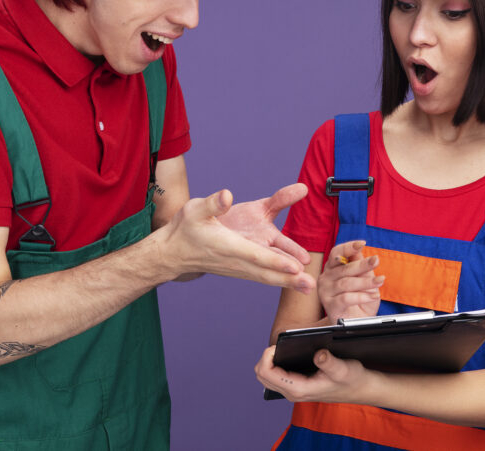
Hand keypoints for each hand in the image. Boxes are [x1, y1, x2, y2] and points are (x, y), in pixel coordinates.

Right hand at [160, 189, 315, 292]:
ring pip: (267, 275)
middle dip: (288, 278)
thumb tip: (227, 196)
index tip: (295, 266)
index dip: (276, 261)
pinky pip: (264, 274)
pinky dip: (280, 278)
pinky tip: (296, 282)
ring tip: (310, 288)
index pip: (255, 255)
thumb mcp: (195, 210)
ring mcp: (240, 265)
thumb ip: (213, 204)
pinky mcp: (242, 266)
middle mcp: (237, 259)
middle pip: (266, 271)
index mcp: (228, 245)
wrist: (175, 251)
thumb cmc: (185, 228)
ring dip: (289, 281)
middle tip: (309, 285)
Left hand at [255, 345, 370, 403]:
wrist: (361, 389)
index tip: (278, 345)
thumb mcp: (344, 368)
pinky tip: (287, 355)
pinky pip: (275, 376)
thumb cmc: (353, 379)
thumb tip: (318, 354)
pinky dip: (275, 364)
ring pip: (266, 376)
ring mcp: (293, 391)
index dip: (267, 355)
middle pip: (261, 375)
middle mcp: (292, 392)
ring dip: (269, 361)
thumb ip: (330, 362)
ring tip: (282, 349)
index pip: (266, 373)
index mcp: (298, 389)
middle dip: (265, 358)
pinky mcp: (296, 386)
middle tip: (280, 346)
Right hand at [318, 240, 382, 322]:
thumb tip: (365, 254)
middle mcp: (326, 277)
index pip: (337, 252)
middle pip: (344, 267)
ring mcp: (326, 291)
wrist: (355, 321)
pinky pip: (346, 298)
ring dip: (366, 282)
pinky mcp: (330, 305)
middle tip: (376, 260)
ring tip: (379, 281)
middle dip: (362, 264)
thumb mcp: (365, 280)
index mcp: (333, 267)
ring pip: (346, 283)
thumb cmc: (359, 299)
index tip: (362, 244)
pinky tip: (372, 296)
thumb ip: (363, 268)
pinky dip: (362, 296)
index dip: (349, 247)